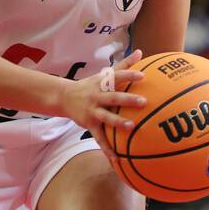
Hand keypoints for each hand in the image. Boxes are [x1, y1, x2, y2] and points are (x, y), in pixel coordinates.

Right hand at [60, 48, 146, 163]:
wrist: (64, 97)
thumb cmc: (91, 85)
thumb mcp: (105, 74)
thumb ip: (124, 64)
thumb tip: (141, 51)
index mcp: (102, 83)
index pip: (117, 77)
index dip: (129, 75)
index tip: (142, 76)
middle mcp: (97, 96)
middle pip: (113, 97)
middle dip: (127, 100)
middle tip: (144, 102)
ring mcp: (92, 111)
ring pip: (106, 118)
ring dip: (118, 123)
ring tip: (132, 127)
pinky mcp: (89, 124)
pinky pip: (99, 138)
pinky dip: (107, 148)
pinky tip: (117, 158)